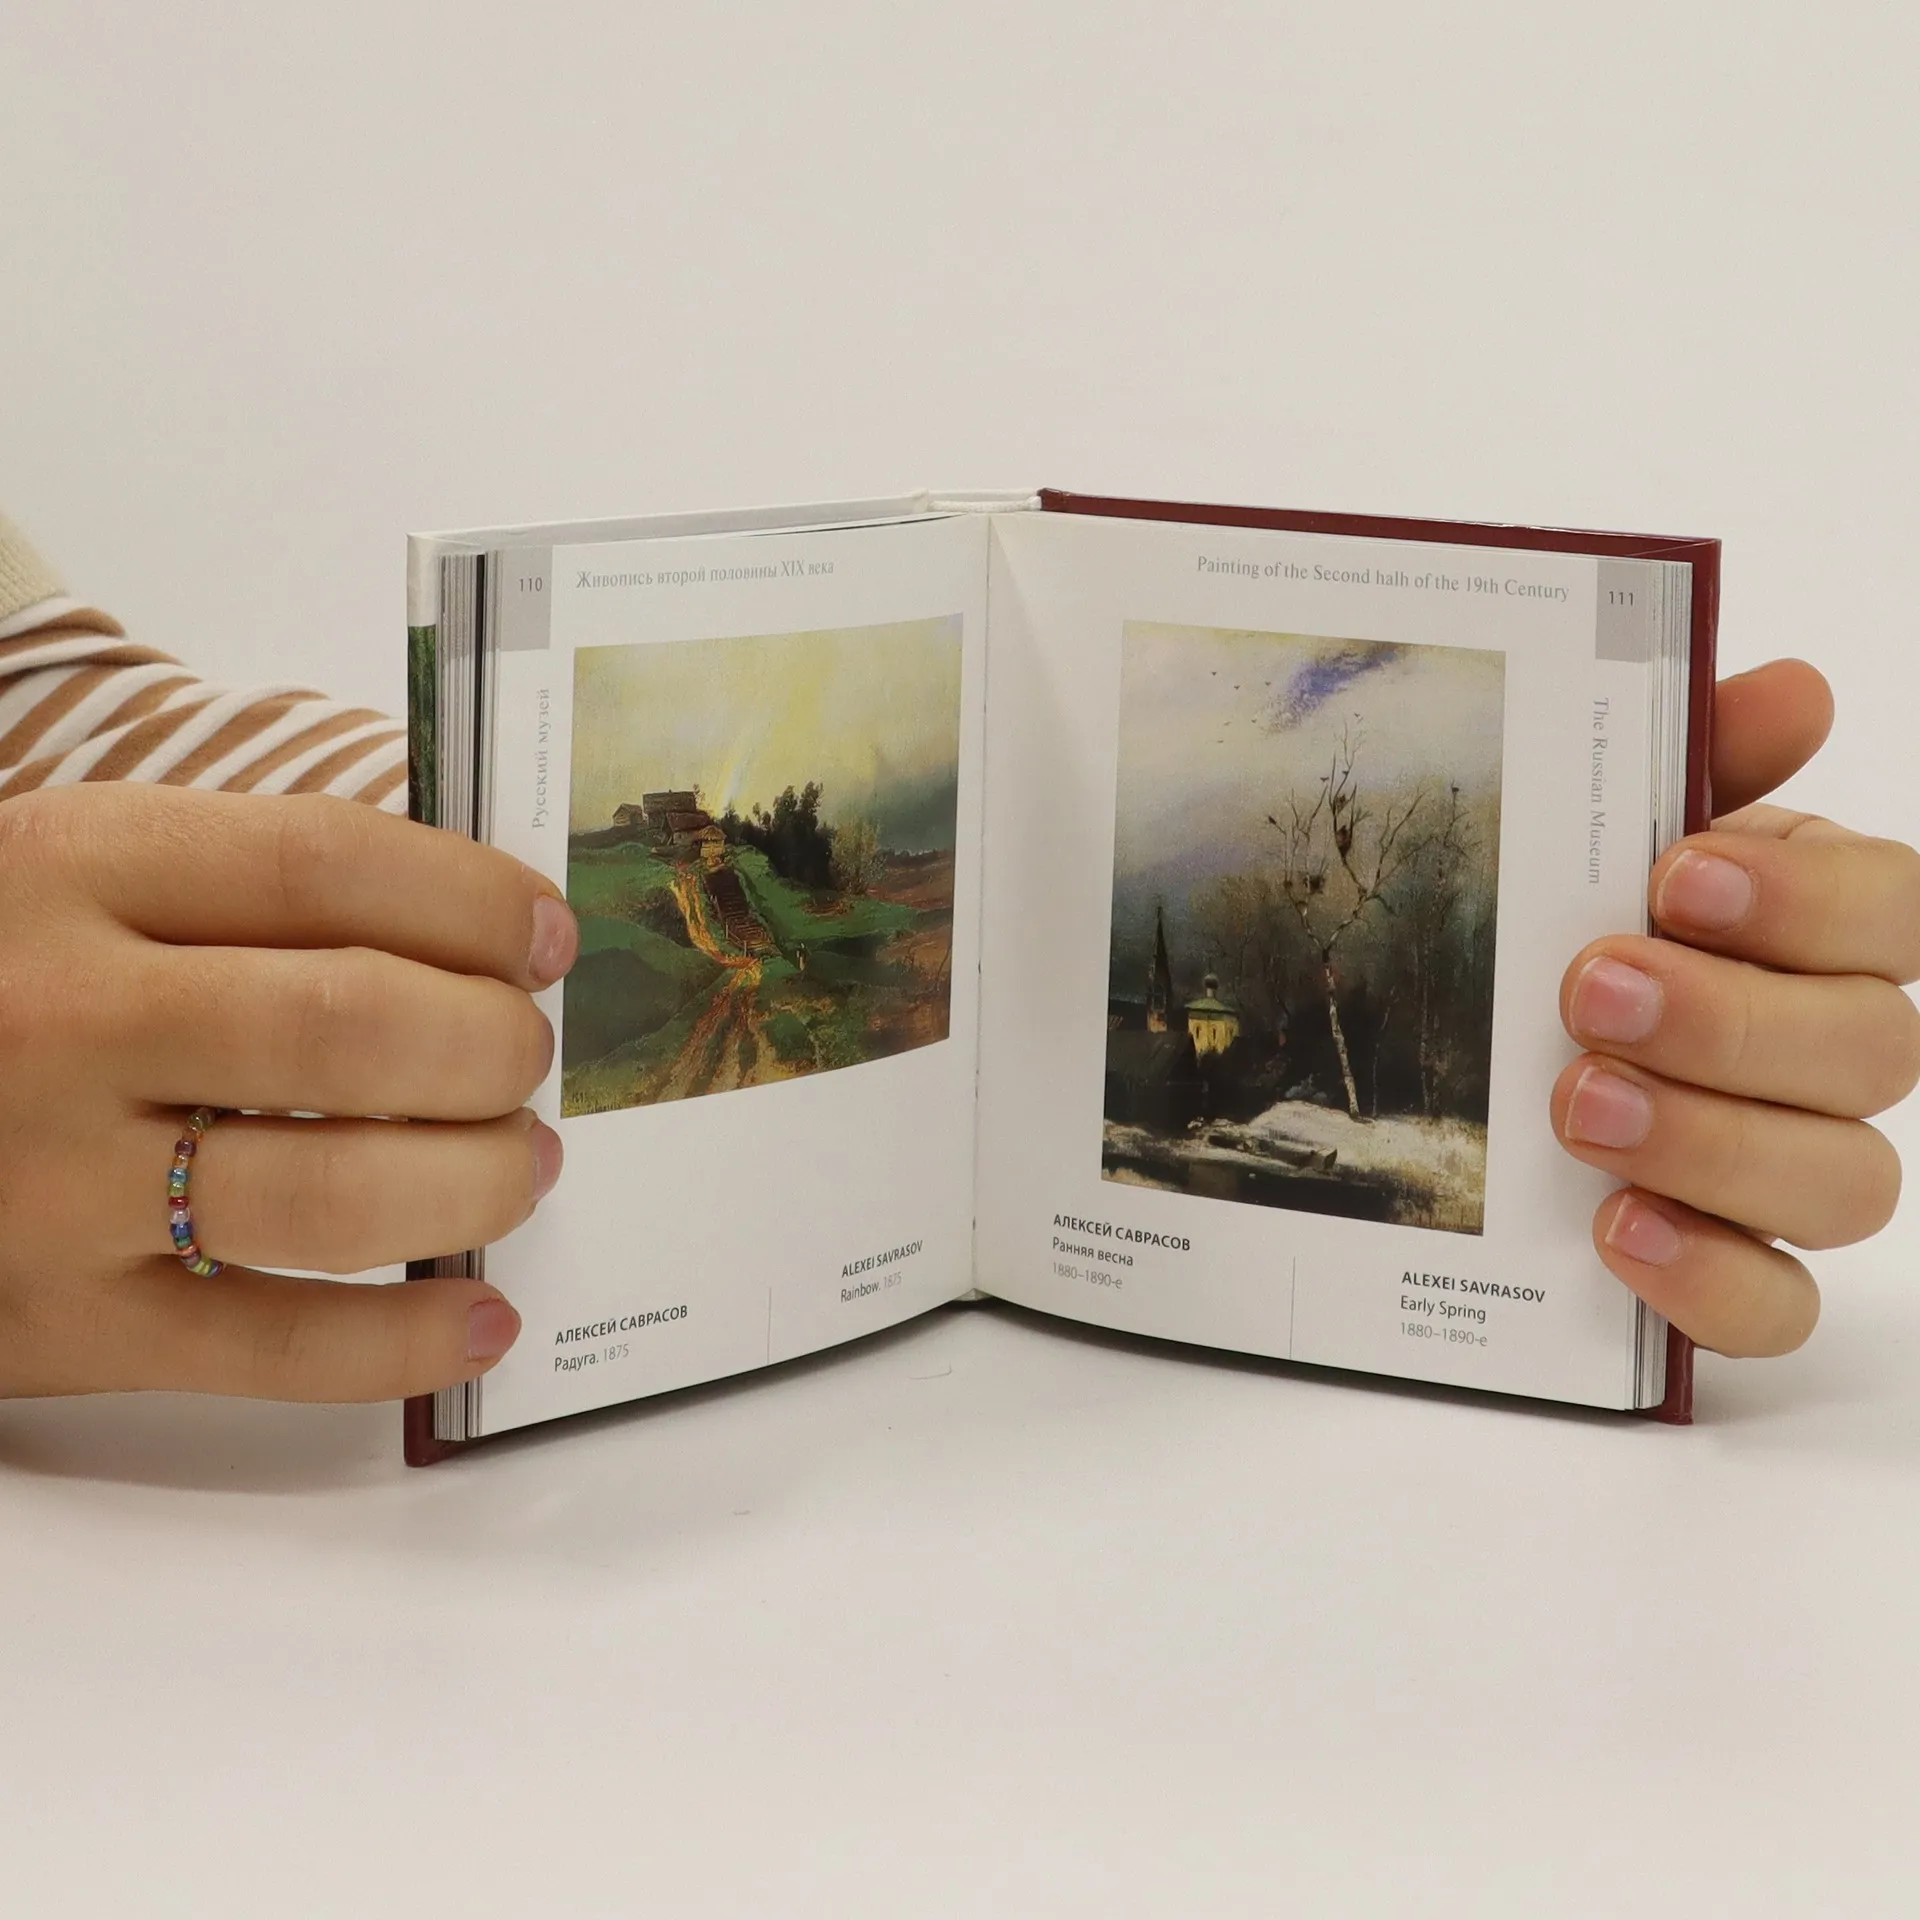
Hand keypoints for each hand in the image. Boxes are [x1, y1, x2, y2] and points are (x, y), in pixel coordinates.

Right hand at [0, 784, 577, 1400]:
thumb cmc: (0, 983)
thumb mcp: (83, 878)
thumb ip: (255, 887)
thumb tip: (492, 938)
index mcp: (73, 871)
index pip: (328, 862)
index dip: (474, 901)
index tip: (544, 935)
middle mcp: (60, 1021)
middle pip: (352, 1028)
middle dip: (492, 1046)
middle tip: (525, 1058)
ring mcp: (53, 1185)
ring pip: (336, 1195)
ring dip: (478, 1181)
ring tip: (521, 1165)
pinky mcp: (60, 1322)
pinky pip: (273, 1347)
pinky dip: (406, 1341)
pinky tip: (484, 1316)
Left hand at [1553, 660, 1919, 1355]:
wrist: (1456, 1058)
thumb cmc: (1554, 923)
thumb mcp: (1593, 838)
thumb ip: (1691, 766)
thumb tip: (1797, 690)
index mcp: (1811, 924)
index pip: (1896, 907)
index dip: (1810, 898)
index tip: (1678, 877)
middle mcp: (1828, 1048)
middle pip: (1874, 1049)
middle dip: (1732, 1020)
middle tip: (1592, 991)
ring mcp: (1788, 1170)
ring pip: (1845, 1181)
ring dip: (1713, 1141)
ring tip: (1578, 1106)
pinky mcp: (1731, 1272)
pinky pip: (1777, 1308)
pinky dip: (1709, 1276)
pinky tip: (1617, 1227)